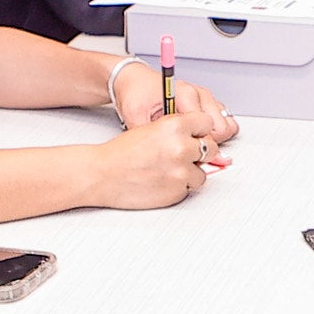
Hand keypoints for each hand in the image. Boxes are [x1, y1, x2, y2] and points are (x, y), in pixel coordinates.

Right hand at [90, 111, 225, 208]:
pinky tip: (163, 181)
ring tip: (169, 170)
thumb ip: (176, 130)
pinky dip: (179, 186)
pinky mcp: (177, 191)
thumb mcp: (150, 128)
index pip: (207, 123)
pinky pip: (189, 188)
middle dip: (200, 152)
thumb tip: (197, 135)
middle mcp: (181, 147)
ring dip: (190, 172)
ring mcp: (181, 171)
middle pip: (211, 148)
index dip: (200, 130)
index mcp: (174, 126)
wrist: (102, 174)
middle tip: (185, 155)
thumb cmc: (120, 153)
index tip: (196, 134)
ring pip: (202, 172)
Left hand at [109, 59, 237, 154]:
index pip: (206, 129)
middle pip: (223, 129)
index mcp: (185, 94)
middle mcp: (199, 94)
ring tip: (195, 143)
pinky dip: (216, 132)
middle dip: (208, 144)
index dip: (198, 147)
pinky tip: (199, 137)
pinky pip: (224, 121)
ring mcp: (206, 98)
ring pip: (228, 125)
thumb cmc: (137, 94)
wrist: (135, 81)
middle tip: (190, 149)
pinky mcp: (208, 103)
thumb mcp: (137, 117)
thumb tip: (163, 157)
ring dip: (215, 138)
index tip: (188, 157)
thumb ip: (153, 137)